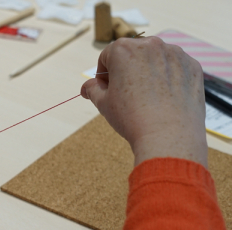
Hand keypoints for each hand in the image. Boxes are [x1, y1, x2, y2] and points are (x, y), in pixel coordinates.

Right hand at [81, 37, 207, 167]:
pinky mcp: (192, 65)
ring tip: (148, 97)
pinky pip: (175, 67)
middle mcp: (150, 44)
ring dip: (148, 72)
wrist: (168, 135)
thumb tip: (87, 86)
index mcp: (123, 50)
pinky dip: (169, 78)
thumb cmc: (132, 117)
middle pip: (132, 53)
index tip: (108, 90)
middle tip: (127, 94)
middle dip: (127, 70)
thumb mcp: (103, 104)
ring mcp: (175, 53)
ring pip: (155, 59)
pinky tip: (164, 98)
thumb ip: (93, 89)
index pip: (107, 56)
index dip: (104, 75)